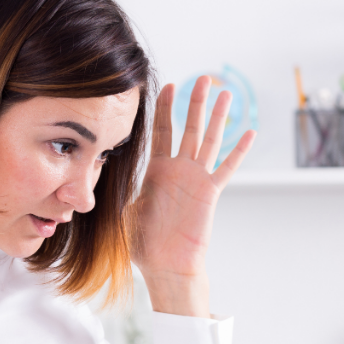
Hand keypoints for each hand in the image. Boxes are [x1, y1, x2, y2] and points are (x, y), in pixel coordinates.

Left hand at [132, 77, 254, 316]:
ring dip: (218, 117)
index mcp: (158, 170)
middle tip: (203, 78)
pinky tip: (250, 132)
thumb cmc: (143, 243)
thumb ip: (118, 187)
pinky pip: (226, 168)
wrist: (164, 266)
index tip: (166, 85)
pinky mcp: (209, 193)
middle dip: (195, 102)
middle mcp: (179, 170)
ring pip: (209, 140)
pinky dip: (238, 151)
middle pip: (189, 127)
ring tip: (227, 92)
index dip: (164, 108)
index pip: (162, 131)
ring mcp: (196, 179)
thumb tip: (92, 176)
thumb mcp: (123, 209)